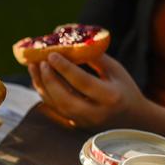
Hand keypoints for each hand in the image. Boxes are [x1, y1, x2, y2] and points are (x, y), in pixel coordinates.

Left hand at [28, 53, 147, 128]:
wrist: (131, 118)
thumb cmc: (123, 88)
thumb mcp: (115, 70)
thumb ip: (94, 56)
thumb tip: (70, 40)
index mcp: (111, 97)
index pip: (83, 82)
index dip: (65, 68)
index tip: (51, 54)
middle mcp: (96, 113)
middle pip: (65, 98)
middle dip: (49, 79)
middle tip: (40, 62)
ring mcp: (84, 121)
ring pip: (56, 105)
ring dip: (42, 86)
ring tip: (33, 67)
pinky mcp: (75, 124)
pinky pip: (55, 109)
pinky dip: (45, 93)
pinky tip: (39, 78)